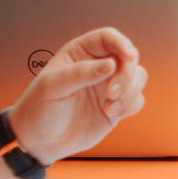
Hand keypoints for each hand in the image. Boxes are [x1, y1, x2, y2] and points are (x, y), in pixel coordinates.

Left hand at [9, 27, 147, 161]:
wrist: (40, 141)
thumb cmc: (39, 108)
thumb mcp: (53, 86)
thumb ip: (82, 73)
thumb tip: (112, 64)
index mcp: (80, 52)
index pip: (108, 37)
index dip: (122, 44)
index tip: (129, 58)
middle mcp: (98, 65)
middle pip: (129, 58)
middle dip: (126, 74)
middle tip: (111, 93)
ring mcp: (109, 85)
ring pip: (138, 77)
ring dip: (130, 91)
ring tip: (109, 107)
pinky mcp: (116, 106)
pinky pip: (137, 99)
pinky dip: (130, 105)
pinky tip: (110, 113)